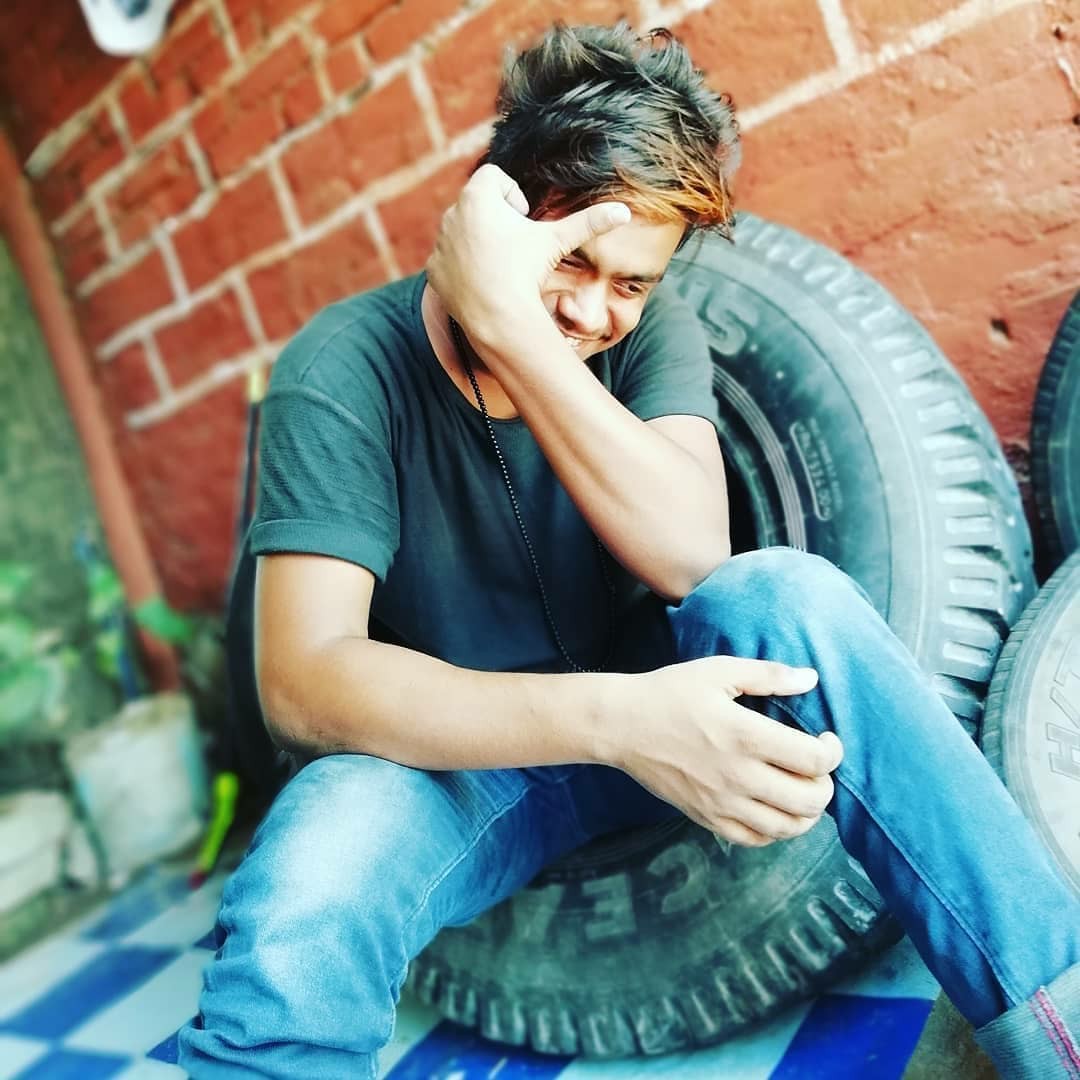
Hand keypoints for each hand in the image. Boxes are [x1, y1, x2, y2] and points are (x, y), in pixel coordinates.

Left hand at [425, 163, 629, 344]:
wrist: (498, 318)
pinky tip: (481, 282)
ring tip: (499, 267)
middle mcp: (452, 213)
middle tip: (514, 249)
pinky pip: (449, 259)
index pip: (494, 177)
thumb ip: (588, 222)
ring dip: (479, 242)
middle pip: (478, 204)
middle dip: (495, 220)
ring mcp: (440, 242)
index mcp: (478, 195)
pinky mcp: (433, 268)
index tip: (523, 221)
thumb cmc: (527, 273)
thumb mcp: (557, 241)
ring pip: (463, 231)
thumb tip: (624, 211)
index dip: (513, 197)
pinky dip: (463, 266)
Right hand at [614, 656, 842, 846]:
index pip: (815, 760)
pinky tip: (773, 807)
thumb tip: (811, 678)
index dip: (833, 751)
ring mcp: (722, 803)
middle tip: (815, 765)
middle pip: (810, 800)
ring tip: (801, 789)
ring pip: (788, 827)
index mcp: (745, 736)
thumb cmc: (669, 693)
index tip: (826, 738)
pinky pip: (755, 839)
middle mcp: (738, 776)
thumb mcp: (718, 671)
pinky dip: (776, 830)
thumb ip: (768, 675)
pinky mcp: (706, 818)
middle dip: (826, 784)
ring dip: (807, 812)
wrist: (621, 725)